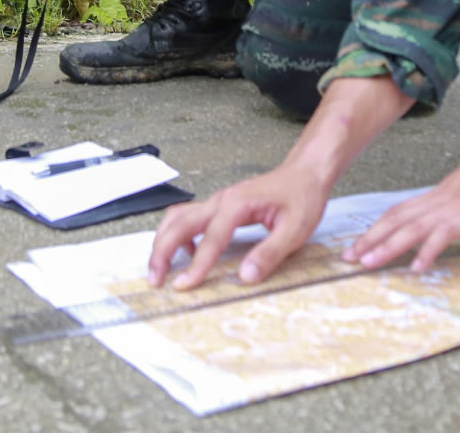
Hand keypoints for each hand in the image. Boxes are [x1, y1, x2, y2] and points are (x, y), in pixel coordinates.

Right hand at [147, 165, 329, 289]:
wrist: (304, 173)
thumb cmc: (301, 196)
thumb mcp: (295, 229)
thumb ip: (269, 253)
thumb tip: (246, 277)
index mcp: (237, 203)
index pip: (211, 238)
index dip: (197, 265)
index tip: (183, 286)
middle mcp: (221, 200)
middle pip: (179, 223)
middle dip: (162, 252)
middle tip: (155, 279)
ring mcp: (218, 201)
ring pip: (178, 218)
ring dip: (164, 242)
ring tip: (159, 269)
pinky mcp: (220, 206)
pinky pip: (189, 218)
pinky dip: (178, 235)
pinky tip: (187, 254)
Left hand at [344, 119, 459, 272]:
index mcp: (442, 196)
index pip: (402, 212)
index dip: (380, 228)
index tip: (363, 243)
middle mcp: (440, 201)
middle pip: (396, 220)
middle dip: (371, 240)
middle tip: (348, 257)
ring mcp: (452, 207)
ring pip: (410, 229)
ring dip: (387, 247)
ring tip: (367, 264)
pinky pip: (442, 235)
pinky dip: (427, 251)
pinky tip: (417, 267)